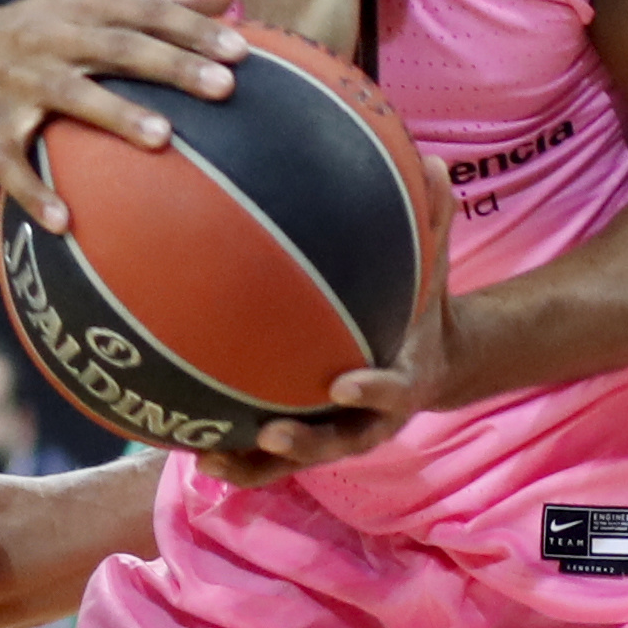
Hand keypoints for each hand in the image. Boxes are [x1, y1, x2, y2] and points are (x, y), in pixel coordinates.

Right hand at [0, 0, 244, 230]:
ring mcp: (18, 82)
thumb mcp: (88, 6)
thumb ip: (158, 1)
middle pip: (116, 48)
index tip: (242, 50)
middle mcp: (51, 39)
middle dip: (170, 64)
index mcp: (83, 8)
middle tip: (223, 87)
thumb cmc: (39, 32)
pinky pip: (9, 162)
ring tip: (162, 139)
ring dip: (114, 115)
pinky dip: (32, 190)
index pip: (146, 13)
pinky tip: (64, 222)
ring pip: (68, 96)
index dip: (193, 29)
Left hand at [198, 159, 456, 486]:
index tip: (343, 382)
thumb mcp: (435, 269)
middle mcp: (368, 417)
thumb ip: (434, 224)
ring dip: (255, 464)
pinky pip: (269, 456)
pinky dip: (236, 456)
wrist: (430, 365)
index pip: (392, 391)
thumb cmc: (423, 309)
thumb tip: (437, 163)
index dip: (372, 391)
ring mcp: (335, 432)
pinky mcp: (308, 436)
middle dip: (306, 443)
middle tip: (271, 433)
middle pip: (339, 441)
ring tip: (209, 460)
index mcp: (403, 382)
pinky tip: (190, 445)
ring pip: (295, 460)